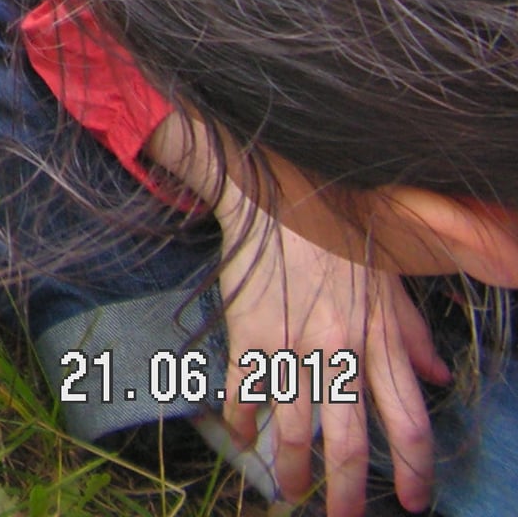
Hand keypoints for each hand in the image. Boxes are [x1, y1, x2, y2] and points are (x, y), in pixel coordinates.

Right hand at [213, 188, 449, 515]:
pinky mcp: (249, 333)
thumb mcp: (392, 274)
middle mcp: (340, 349)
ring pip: (296, 426)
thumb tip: (439, 380)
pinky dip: (243, 419)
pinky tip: (243, 437)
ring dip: (291, 466)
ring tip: (290, 491)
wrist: (275, 196)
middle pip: (350, 438)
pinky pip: (246, 390)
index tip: (413, 500)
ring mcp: (292, 344)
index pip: (408, 419)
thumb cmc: (338, 227)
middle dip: (348, 490)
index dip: (414, 468)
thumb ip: (414, 330)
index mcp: (380, 336)